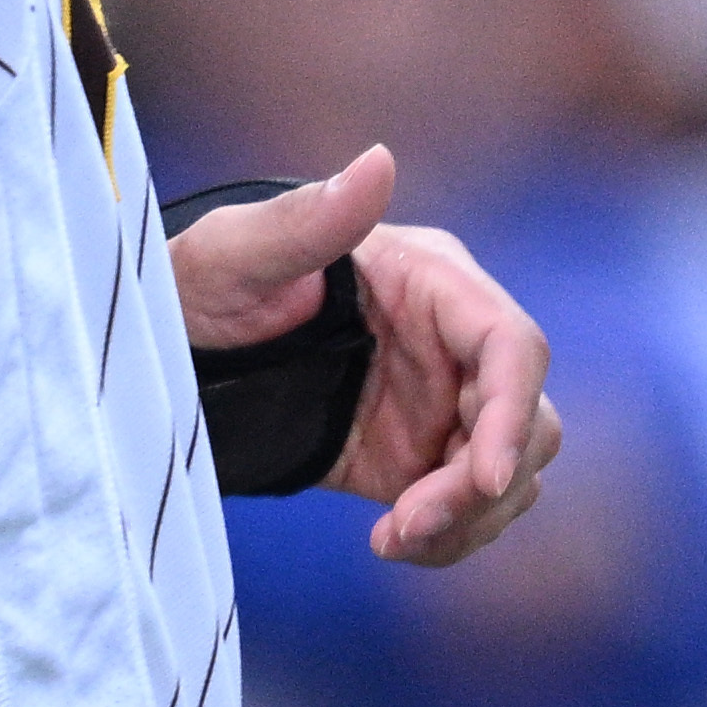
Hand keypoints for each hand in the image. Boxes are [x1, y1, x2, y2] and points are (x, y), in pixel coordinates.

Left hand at [173, 147, 559, 564]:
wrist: (178, 356)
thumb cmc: (200, 290)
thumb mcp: (235, 256)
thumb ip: (307, 220)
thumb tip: (377, 163)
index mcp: (432, 282)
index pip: (512, 348)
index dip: (514, 414)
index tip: (485, 479)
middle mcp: (453, 344)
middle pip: (528, 421)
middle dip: (483, 483)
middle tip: (407, 523)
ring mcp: (442, 404)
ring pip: (511, 473)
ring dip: (467, 518)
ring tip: (390, 538)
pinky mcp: (418, 457)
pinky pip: (468, 509)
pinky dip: (447, 538)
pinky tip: (388, 543)